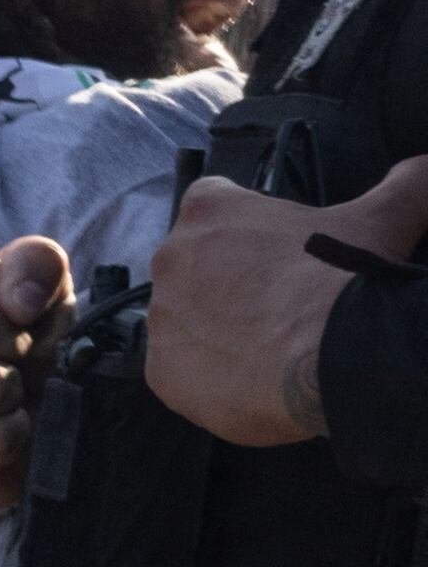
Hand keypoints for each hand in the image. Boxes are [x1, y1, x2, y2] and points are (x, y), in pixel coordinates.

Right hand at [0, 239, 63, 511]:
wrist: (20, 415)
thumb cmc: (19, 341)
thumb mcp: (37, 287)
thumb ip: (36, 261)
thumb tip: (19, 302)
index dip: (14, 294)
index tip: (9, 314)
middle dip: (16, 344)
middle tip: (8, 358)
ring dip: (14, 391)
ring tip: (0, 393)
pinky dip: (14, 434)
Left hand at [147, 160, 427, 446]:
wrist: (330, 355)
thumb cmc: (346, 279)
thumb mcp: (383, 220)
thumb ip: (406, 185)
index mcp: (209, 210)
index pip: (215, 206)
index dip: (248, 230)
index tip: (279, 254)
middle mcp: (171, 258)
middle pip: (195, 269)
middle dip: (230, 285)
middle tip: (280, 306)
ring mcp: (162, 318)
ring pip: (188, 323)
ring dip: (218, 332)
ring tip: (270, 346)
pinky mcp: (161, 372)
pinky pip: (181, 375)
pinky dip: (211, 380)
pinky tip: (250, 381)